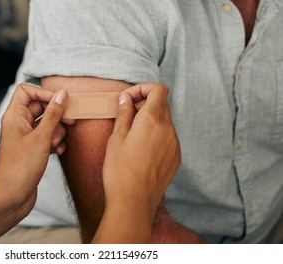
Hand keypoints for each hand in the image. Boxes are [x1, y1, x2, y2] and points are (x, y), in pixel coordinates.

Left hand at [0, 83, 72, 218]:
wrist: (11, 198)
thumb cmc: (21, 168)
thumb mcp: (42, 138)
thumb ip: (53, 114)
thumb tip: (62, 94)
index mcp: (14, 116)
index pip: (26, 90)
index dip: (44, 93)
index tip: (60, 101)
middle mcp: (18, 124)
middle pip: (40, 107)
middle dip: (56, 114)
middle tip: (71, 120)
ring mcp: (25, 137)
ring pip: (46, 123)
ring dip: (57, 131)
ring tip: (56, 143)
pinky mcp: (32, 149)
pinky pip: (47, 137)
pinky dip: (55, 142)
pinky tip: (58, 151)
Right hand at [102, 83, 180, 222]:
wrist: (133, 203)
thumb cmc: (120, 171)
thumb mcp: (116, 138)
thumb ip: (124, 113)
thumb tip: (126, 98)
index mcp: (152, 120)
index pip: (159, 89)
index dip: (143, 88)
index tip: (128, 99)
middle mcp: (168, 129)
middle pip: (162, 104)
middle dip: (144, 103)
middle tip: (126, 115)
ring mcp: (174, 144)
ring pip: (165, 121)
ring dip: (150, 120)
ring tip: (131, 134)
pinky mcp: (176, 157)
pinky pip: (168, 137)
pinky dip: (156, 134)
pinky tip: (141, 149)